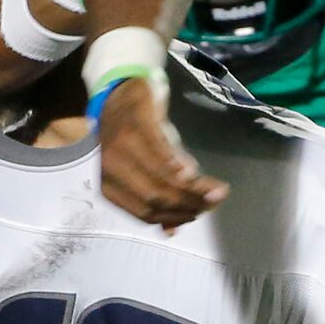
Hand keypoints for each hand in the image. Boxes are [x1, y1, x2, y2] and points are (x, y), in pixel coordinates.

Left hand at [97, 76, 226, 229]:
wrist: (117, 93)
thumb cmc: (131, 137)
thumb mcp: (141, 171)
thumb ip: (154, 199)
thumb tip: (172, 231)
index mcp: (109, 186)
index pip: (145, 213)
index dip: (176, 216)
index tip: (201, 214)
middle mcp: (111, 169)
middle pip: (155, 199)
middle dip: (189, 204)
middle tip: (215, 201)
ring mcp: (121, 146)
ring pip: (161, 180)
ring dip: (193, 188)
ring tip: (215, 189)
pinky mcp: (136, 124)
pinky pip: (162, 153)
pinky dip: (181, 166)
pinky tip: (197, 171)